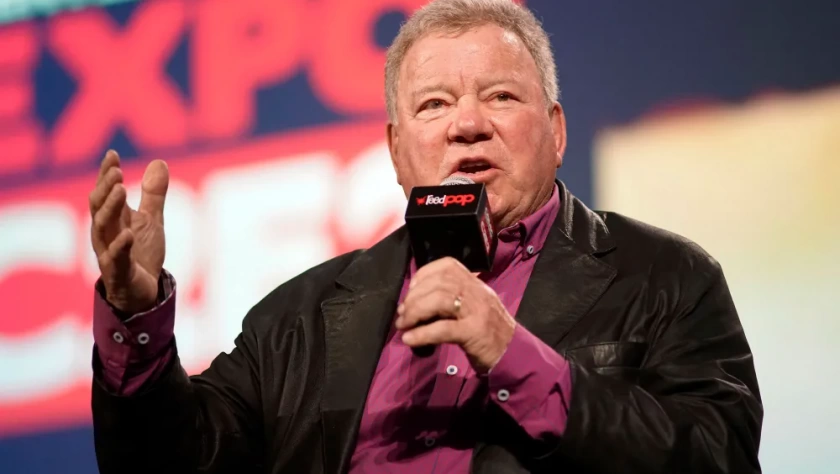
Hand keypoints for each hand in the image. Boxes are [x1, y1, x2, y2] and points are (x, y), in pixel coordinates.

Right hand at [89, 150, 168, 313]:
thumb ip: (153, 193)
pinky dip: (121, 245)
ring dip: (110, 208)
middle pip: (99, 206)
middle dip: (105, 187)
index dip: (106, 174)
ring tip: (121, 189)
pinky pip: (117, 257)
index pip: (105, 192)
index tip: (112, 154)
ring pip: (103, 228)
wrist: (143, 290)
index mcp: (113, 218)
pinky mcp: (118, 271)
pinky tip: (129, 233)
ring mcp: (109, 251)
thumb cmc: (141, 253)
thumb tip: (159, 162)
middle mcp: (106, 233)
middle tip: (115, 171)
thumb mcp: (152, 219)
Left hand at [395, 257, 515, 372]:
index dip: (424, 274)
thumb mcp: (473, 307)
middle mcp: (477, 292)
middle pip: (439, 283)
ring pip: (440, 300)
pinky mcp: (475, 332)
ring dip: (414, 312)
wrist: (515, 353)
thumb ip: (452, 299)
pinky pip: (443, 329)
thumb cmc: (489, 332)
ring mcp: (477, 311)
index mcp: (475, 284)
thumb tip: (417, 301)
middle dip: (414, 297)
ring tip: (404, 325)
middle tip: (402, 314)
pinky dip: (422, 333)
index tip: (411, 290)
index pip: (447, 265)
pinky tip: (410, 339)